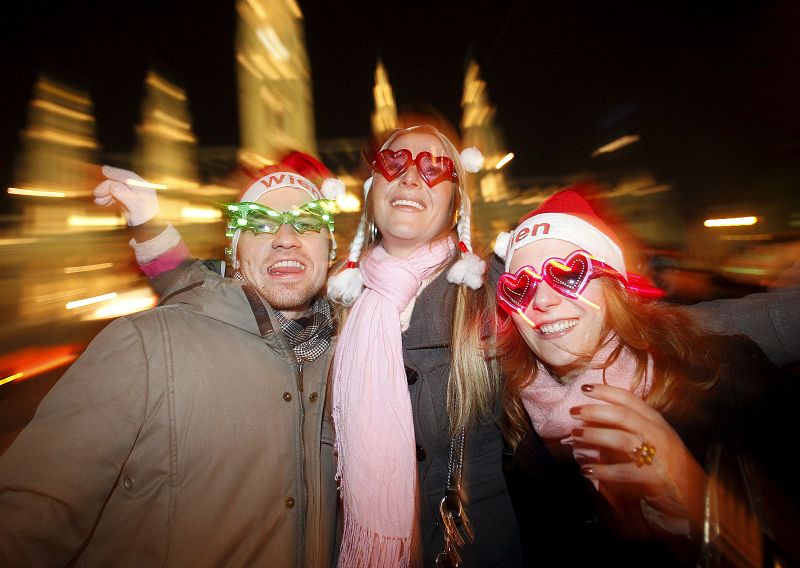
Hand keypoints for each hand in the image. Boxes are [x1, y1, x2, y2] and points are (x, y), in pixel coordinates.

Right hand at [93, 165, 158, 225]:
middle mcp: (140, 189)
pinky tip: (102, 203)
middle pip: (120, 182)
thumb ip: (125, 195)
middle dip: (106, 186)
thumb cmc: (144, 220)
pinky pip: (115, 194)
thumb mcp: (136, 208)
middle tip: (96, 194)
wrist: (148, 232)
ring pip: (116, 188)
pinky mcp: (128, 200)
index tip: (104, 170)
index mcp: (145, 189)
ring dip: (105, 193)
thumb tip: (112, 185)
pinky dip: (108, 197)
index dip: (116, 173)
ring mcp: (134, 194)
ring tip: (98, 202)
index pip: (129, 177)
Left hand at [571, 383, 705, 523]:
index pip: (630, 399)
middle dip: (596, 411)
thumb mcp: (653, 441)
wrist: (698, 496)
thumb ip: (629, 429)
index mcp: (657, 422)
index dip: (606, 391)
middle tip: (574, 413)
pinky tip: (587, 470)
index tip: (585, 388)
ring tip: (575, 437)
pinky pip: (623, 471)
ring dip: (595, 437)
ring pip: (622, 440)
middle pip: (624, 415)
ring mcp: (659, 455)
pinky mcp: (656, 478)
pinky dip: (602, 470)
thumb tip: (592, 421)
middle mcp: (660, 434)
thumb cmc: (668, 466)